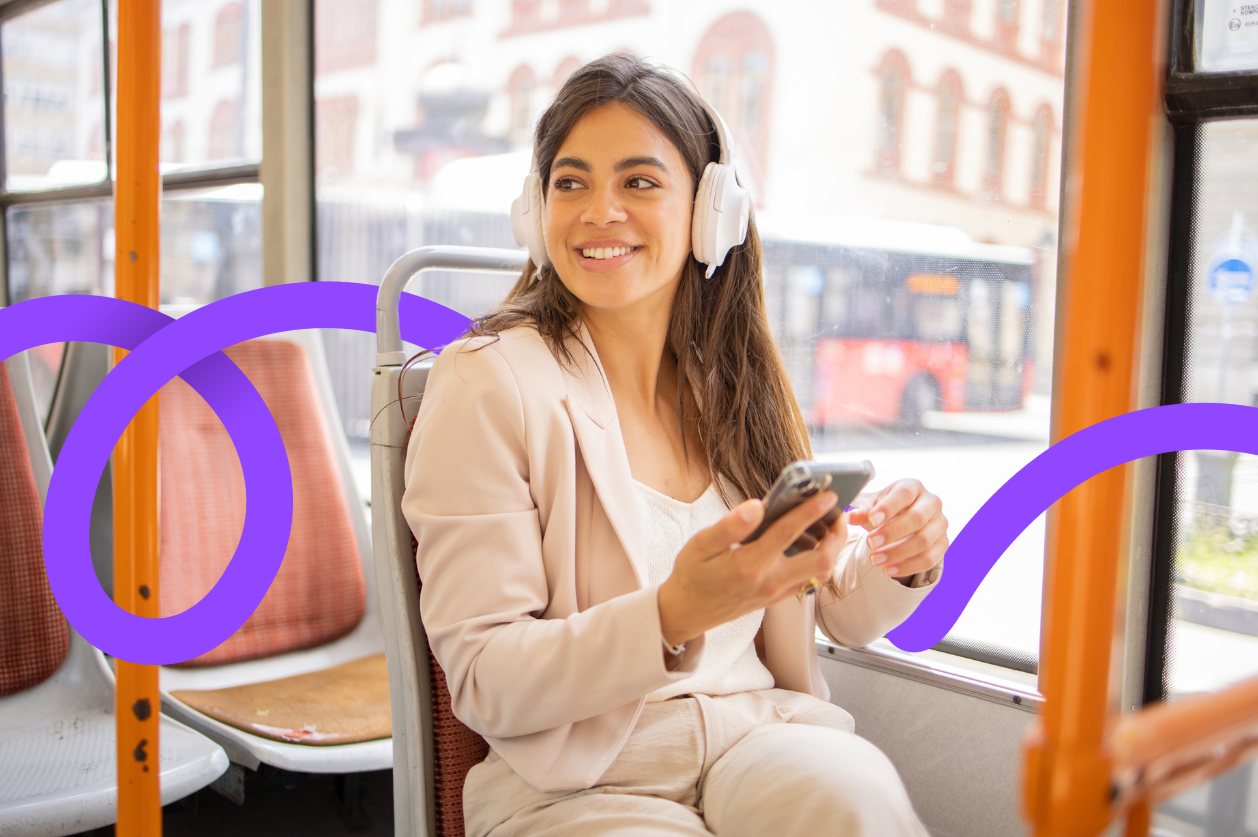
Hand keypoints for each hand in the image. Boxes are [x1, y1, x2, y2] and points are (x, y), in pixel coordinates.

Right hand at [657, 492, 847, 646]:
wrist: (687, 612)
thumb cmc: (692, 574)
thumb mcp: (700, 544)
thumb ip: (730, 525)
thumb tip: (757, 506)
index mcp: (750, 565)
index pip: (788, 533)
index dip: (811, 511)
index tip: (828, 494)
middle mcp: (770, 581)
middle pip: (821, 560)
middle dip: (837, 535)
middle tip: (840, 511)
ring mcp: (776, 593)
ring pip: (819, 573)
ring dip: (831, 548)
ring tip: (830, 524)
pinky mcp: (777, 598)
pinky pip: (808, 580)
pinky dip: (818, 560)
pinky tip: (812, 543)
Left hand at [848, 479, 947, 580]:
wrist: (900, 522)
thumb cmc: (883, 510)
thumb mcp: (870, 506)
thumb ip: (860, 510)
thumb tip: (850, 516)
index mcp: (912, 486)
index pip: (904, 494)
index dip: (888, 507)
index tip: (871, 520)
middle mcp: (931, 502)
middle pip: (917, 518)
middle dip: (892, 533)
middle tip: (870, 543)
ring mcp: (940, 523)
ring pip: (924, 540)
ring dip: (898, 553)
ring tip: (875, 560)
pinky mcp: (943, 543)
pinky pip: (929, 558)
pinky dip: (908, 567)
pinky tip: (888, 570)